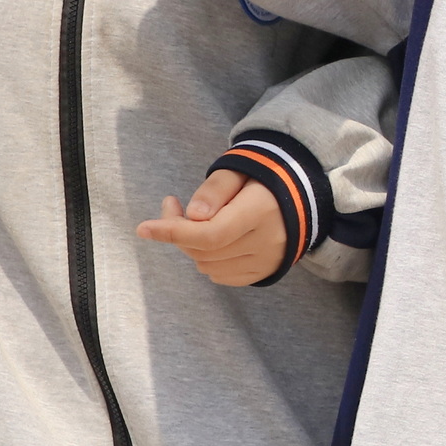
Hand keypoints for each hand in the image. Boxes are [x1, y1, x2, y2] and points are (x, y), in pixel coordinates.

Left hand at [137, 169, 287, 288]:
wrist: (301, 195)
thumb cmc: (263, 177)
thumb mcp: (238, 170)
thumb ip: (215, 189)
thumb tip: (192, 216)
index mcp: (261, 210)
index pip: (210, 233)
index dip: (173, 233)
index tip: (143, 228)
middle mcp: (267, 241)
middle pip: (204, 251)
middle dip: (178, 231)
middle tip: (173, 206)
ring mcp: (267, 261)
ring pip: (208, 265)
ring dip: (191, 246)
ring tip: (197, 219)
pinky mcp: (264, 272)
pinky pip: (220, 276)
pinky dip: (207, 259)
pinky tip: (212, 239)